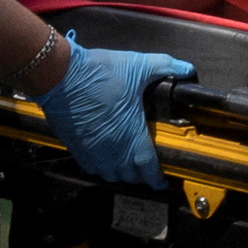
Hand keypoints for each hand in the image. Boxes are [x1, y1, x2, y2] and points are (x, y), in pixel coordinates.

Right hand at [38, 42, 192, 189]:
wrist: (60, 76)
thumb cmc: (99, 73)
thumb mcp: (138, 65)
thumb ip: (165, 67)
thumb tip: (187, 69)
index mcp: (132, 135)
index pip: (148, 168)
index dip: (157, 179)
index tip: (162, 181)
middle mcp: (113, 150)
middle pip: (130, 175)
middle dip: (140, 175)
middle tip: (146, 167)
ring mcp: (92, 151)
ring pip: (110, 175)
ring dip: (120, 173)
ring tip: (126, 164)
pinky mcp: (75, 147)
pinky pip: (91, 168)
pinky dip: (100, 167)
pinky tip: (103, 157)